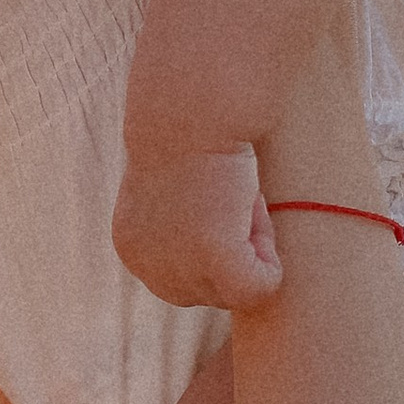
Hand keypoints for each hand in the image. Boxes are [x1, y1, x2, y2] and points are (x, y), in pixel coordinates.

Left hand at [113, 143, 282, 312]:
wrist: (190, 110)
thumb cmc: (185, 133)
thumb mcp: (170, 193)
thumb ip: (181, 231)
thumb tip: (213, 249)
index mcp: (133, 248)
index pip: (187, 279)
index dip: (214, 242)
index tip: (213, 199)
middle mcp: (147, 268)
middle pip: (212, 292)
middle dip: (234, 251)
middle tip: (232, 199)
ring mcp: (179, 269)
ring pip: (239, 292)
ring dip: (252, 246)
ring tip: (240, 200)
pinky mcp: (215, 262)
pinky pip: (261, 287)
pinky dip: (270, 253)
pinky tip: (253, 211)